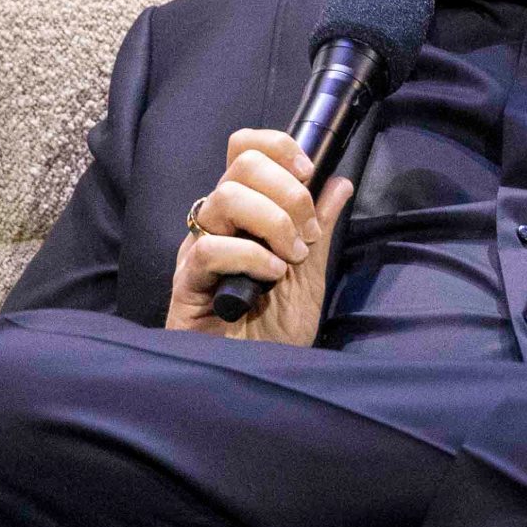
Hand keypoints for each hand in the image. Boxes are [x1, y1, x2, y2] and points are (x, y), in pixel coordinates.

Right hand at [166, 128, 355, 345]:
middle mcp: (217, 223)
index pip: (246, 149)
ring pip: (226, 197)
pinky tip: (270, 276)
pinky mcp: (186, 282)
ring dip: (272, 221)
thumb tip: (340, 181)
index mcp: (244, 213)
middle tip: (307, 231)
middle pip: (241, 163)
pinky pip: (211, 249)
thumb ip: (321, 226)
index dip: (279, 147)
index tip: (310, 172)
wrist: (256, 378)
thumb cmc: (274, 329)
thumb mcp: (310, 271)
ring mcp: (199, 249)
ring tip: (290, 256)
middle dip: (287, 190)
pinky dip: (251, 256)